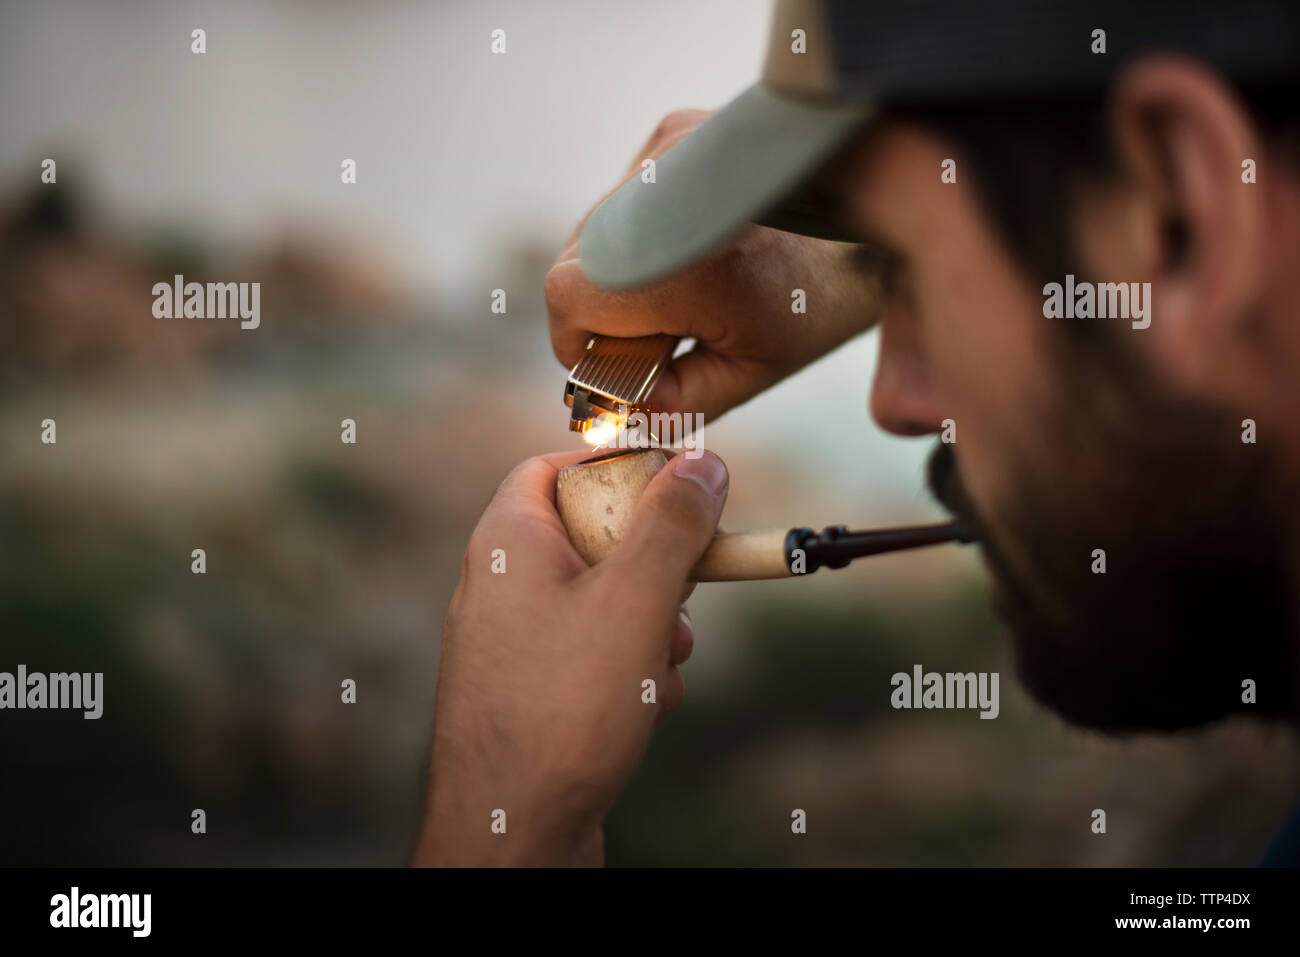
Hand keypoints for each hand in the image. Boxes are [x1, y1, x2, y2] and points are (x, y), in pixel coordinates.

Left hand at [414, 448, 729, 865]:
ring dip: (651, 624)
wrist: (511, 832)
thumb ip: (672, 525)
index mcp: (508, 541)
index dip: (621, 469)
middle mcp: (500, 583)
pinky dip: (630, 668)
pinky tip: (642, 706)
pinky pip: (592, 652)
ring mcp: (513, 640)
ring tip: (660, 665)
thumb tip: (703, 463)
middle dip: (653, 564)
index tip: (676, 489)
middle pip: (592, 533)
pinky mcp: (531, 690)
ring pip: (603, 599)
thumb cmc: (562, 711)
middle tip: (683, 591)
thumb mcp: (635, 601)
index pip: (557, 466)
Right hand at [545, 109, 881, 422]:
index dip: (576, 341)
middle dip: (602, 311)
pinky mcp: (674, 128)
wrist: (876, 217)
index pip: (570, 296)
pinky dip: (638, 232)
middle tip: (654, 337)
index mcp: (686, 264)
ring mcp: (669, 148)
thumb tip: (612, 410)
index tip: (607, 368)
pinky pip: (621, 196)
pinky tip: (690, 248)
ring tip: (682, 292)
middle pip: (577, 262)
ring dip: (618, 270)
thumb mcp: (748, 372)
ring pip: (594, 227)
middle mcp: (668, 191)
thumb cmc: (816, 303)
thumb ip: (672, 400)